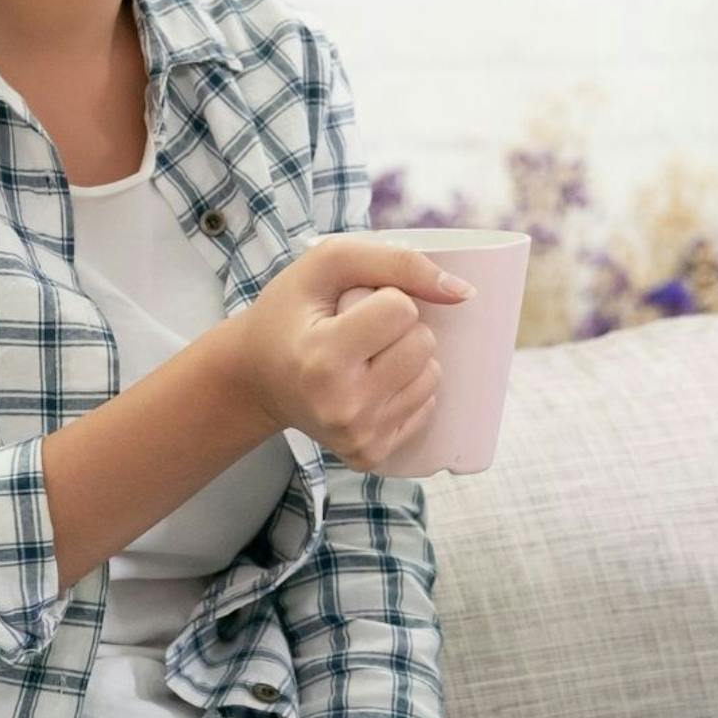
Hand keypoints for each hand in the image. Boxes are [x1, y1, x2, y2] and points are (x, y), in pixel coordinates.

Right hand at [228, 236, 470, 472]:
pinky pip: (426, 405)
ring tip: (363, 357)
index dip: (383, 297)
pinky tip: (367, 384)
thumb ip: (396, 261)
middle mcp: (342, 407)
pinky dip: (405, 387)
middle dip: (400, 327)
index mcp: (323, 360)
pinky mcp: (371, 456)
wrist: (255, 379)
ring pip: (432, 375)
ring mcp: (359, 438)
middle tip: (355, 332)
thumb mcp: (327, 264)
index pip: (401, 309)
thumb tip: (463, 292)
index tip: (348, 308)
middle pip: (423, 343)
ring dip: (407, 356)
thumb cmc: (290, 314)